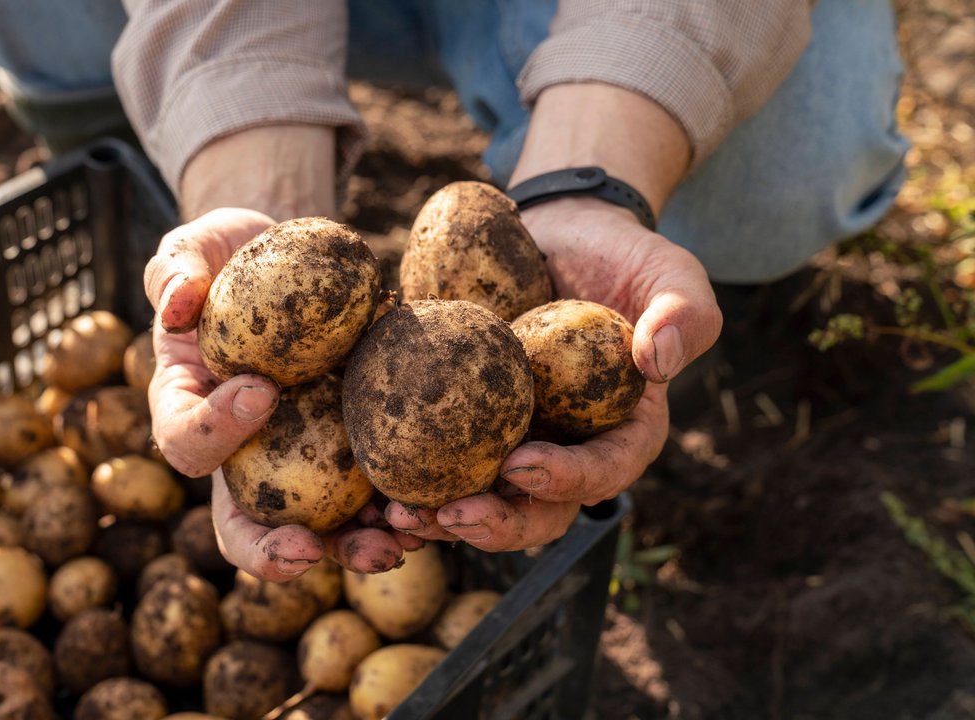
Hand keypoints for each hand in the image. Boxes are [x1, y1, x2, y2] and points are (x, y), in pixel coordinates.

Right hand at [145, 208, 418, 579]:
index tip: (261, 388)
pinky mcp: (353, 453)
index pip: (186, 441)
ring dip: (354, 546)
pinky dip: (407, 506)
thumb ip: (176, 271)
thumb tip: (179, 304)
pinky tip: (443, 504)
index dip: (215, 430)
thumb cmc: (232, 258)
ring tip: (396, 540)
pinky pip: (377, 493)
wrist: (290, 262)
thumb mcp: (194, 251)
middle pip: (244, 527)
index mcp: (190, 412)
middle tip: (309, 547)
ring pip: (318, 531)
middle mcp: (240, 457)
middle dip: (275, 551)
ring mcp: (298, 464)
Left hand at [386, 199, 721, 549]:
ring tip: (397, 517)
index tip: (522, 465)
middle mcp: (566, 448)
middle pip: (537, 509)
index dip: (567, 480)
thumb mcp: (672, 272)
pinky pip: (434, 461)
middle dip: (495, 523)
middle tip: (450, 515)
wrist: (560, 233)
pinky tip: (369, 485)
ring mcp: (511, 439)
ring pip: (480, 500)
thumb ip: (685, 313)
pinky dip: (404, 479)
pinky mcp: (464, 422)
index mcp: (623, 431)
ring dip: (439, 519)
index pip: (604, 471)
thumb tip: (657, 360)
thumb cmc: (624, 255)